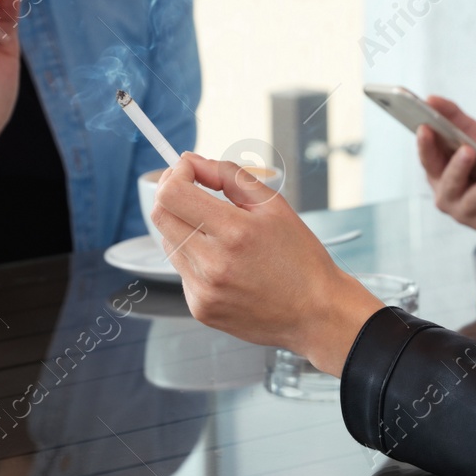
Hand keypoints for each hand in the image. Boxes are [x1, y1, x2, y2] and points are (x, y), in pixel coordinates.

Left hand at [151, 154, 384, 375]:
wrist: (315, 312)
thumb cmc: (301, 259)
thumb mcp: (275, 206)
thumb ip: (231, 176)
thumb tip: (195, 163)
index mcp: (236, 232)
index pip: (173, 193)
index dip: (176, 173)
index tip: (188, 169)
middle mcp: (213, 264)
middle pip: (161, 215)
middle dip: (173, 194)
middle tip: (192, 188)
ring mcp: (203, 290)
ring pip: (167, 242)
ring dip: (184, 226)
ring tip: (218, 231)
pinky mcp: (200, 308)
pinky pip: (181, 270)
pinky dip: (195, 257)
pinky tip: (224, 262)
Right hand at [416, 96, 475, 233]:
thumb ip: (455, 118)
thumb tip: (430, 98)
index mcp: (439, 174)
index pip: (428, 161)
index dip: (425, 145)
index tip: (425, 127)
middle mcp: (448, 197)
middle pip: (450, 184)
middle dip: (458, 168)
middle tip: (468, 150)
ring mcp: (469, 214)